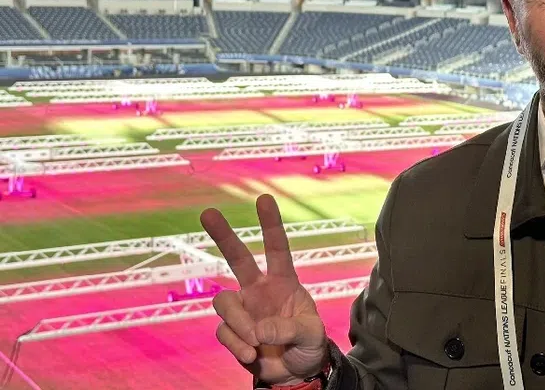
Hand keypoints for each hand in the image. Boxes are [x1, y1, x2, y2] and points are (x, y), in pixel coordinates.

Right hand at [201, 194, 328, 384]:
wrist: (295, 375)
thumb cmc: (308, 347)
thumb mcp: (311, 335)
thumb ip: (288, 329)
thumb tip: (258, 330)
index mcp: (284, 282)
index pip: (277, 248)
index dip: (271, 224)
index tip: (264, 199)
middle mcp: (260, 290)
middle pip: (237, 258)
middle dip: (223, 235)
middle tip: (208, 213)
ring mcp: (244, 310)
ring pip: (224, 302)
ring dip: (237, 323)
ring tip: (255, 343)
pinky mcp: (232, 332)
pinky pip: (224, 332)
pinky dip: (237, 345)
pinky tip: (252, 356)